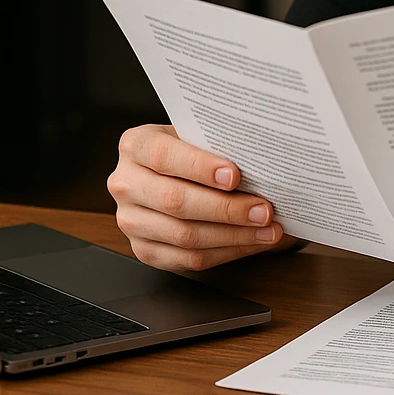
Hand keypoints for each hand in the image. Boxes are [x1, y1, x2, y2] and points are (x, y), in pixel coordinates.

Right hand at [106, 124, 299, 270]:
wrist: (168, 173)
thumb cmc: (189, 151)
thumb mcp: (195, 136)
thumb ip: (216, 145)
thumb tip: (260, 161)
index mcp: (136, 146)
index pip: (164, 156)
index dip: (200, 167)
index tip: (234, 176)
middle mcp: (126, 184)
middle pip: (175, 202)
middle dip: (226, 208)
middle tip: (263, 210)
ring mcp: (130, 221)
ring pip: (184, 236)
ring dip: (233, 235)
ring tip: (267, 230)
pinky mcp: (144, 250)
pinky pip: (187, 259)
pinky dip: (226, 252)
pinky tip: (251, 242)